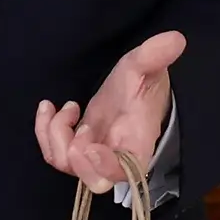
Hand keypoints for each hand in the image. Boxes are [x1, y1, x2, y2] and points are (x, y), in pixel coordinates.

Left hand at [36, 31, 184, 190]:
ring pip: (66, 165)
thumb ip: (156, 55)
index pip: (125, 171)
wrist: (135, 87)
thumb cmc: (143, 81)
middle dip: (76, 158)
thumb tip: (175, 39)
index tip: (90, 142)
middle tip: (80, 128)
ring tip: (68, 107)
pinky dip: (44, 132)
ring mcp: (93, 153)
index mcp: (138, 143)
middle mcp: (115, 156)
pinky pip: (54, 152)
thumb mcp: (147, 66)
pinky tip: (49, 107)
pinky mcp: (77, 145)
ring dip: (56, 137)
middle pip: (93, 181)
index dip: (103, 166)